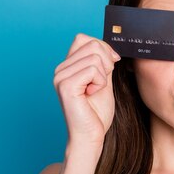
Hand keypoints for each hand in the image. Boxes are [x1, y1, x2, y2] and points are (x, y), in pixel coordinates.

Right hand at [53, 33, 121, 147]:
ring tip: (95, 90)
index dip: (103, 48)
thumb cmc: (97, 113)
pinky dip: (100, 82)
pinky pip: (93, 69)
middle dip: (107, 62)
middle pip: (92, 44)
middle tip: (102, 82)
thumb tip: (106, 47)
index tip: (112, 63)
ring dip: (104, 75)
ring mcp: (60, 76)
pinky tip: (91, 94)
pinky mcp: (66, 85)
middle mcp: (60, 69)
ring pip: (95, 57)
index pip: (84, 38)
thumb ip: (103, 63)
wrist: (91, 135)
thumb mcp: (104, 81)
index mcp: (68, 66)